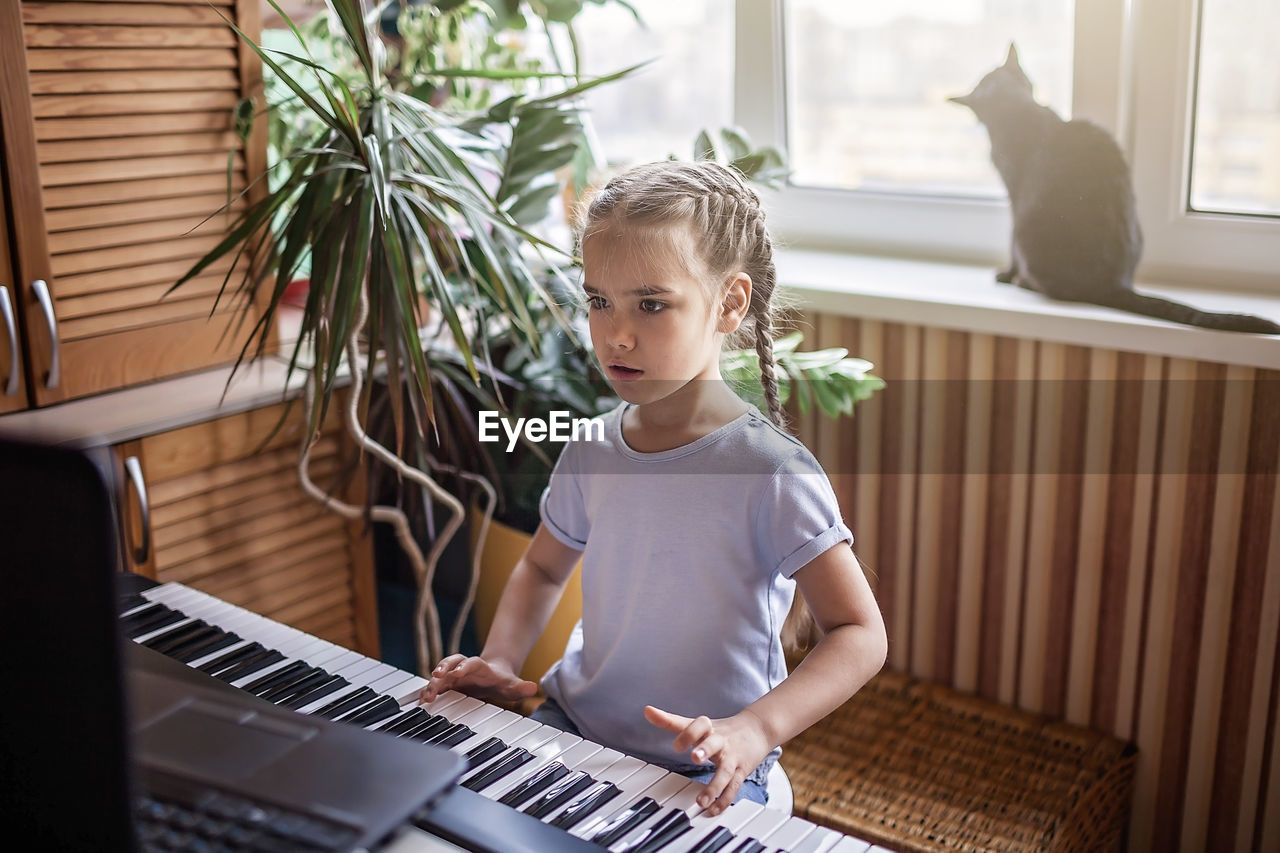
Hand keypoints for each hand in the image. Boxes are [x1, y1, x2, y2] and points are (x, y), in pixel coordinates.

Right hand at [418, 654, 537, 704]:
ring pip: (440, 674)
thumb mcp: (513, 685)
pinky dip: (429, 691)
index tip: (458, 671)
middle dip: (443, 668)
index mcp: (480, 666)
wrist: (494, 676)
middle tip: (436, 675)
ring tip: (427, 695)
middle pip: (451, 663)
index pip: (471, 662)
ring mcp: (454, 675)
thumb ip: (521, 687)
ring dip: (433, 682)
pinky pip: (436, 686)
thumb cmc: (502, 681)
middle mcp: (464, 667)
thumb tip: (533, 688)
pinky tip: (423, 701)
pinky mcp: (447, 684)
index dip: (464, 666)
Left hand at [643, 705, 771, 815]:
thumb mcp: (697, 724)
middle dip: (705, 750)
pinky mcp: (741, 771)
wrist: (758, 729)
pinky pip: (733, 787)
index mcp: (709, 728)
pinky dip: (724, 800)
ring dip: (715, 785)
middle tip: (695, 758)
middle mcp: (721, 741)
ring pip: (725, 771)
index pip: (700, 725)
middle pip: (714, 743)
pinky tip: (713, 809)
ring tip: (702, 800)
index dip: (689, 734)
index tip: (676, 746)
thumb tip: (646, 710)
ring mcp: (732, 757)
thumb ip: (671, 721)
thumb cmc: (722, 729)